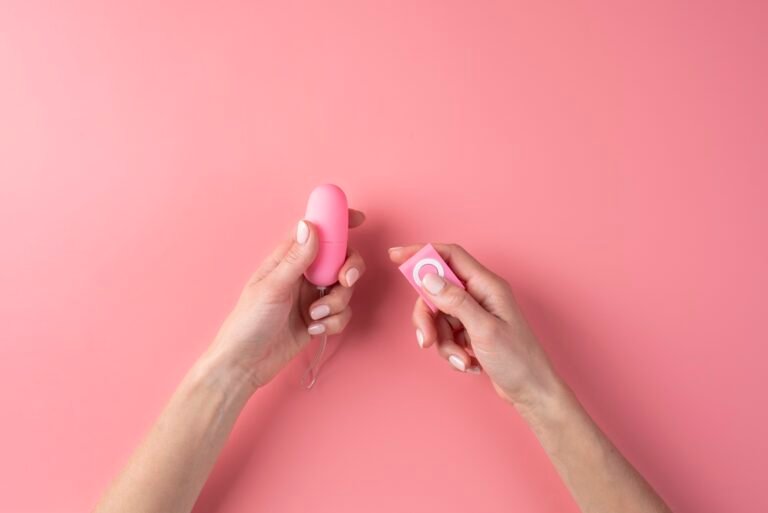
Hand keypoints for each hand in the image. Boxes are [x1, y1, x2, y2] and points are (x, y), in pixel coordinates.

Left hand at [206, 210, 365, 391]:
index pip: (316, 230)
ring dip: (337, 303)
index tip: (359, 218)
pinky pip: (343, 313)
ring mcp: (312, 297)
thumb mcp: (272, 288)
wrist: (245, 364)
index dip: (338, 221)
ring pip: (345, 289)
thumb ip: (295, 258)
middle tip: (345, 280)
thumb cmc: (248, 323)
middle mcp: (303, 274)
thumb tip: (309, 225)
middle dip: (350, 269)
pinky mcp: (320, 319)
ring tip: (314, 315)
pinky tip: (314, 329)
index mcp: (288, 259)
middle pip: (341, 259)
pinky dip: (334, 322)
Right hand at [388, 243, 560, 407]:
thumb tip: (428, 277)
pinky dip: (452, 351)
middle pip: (436, 291)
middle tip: (427, 340)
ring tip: (463, 360)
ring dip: (443, 342)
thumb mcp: (484, 330)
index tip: (395, 256)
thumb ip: (455, 301)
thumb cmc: (518, 361)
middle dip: (427, 317)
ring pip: (439, 316)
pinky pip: (446, 333)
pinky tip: (469, 363)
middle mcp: (480, 295)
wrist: (532, 392)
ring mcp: (475, 313)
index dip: (422, 253)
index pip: (449, 256)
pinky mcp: (471, 331)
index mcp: (487, 285)